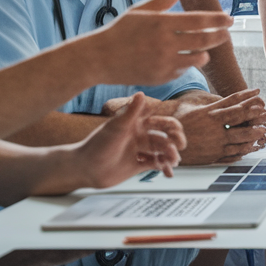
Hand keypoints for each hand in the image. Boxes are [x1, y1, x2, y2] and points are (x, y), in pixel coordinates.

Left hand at [69, 93, 183, 188]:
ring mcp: (139, 150)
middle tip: (180, 147)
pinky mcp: (138, 164)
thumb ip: (131, 112)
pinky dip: (164, 167)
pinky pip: (156, 164)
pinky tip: (168, 172)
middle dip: (175, 140)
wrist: (86, 168)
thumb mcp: (116, 127)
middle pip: (164, 136)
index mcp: (136, 124)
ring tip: (172, 162)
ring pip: (162, 151)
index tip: (176, 132)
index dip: (171, 125)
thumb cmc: (97, 144)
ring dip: (170, 155)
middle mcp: (139, 136)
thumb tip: (141, 93)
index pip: (160, 121)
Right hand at [87, 0, 233, 86]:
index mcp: (162, 23)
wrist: (99, 58)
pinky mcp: (161, 78)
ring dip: (205, 52)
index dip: (218, 19)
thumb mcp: (140, 10)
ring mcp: (164, 63)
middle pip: (204, 40)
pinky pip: (183, 71)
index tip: (230, 18)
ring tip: (206, 48)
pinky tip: (186, 59)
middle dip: (220, 36)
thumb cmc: (120, 31)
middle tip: (227, 33)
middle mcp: (166, 43)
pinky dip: (187, 64)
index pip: (199, 20)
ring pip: (197, 58)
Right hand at [173, 89, 265, 164]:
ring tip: (263, 132)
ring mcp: (215, 143)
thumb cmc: (177, 123)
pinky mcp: (213, 156)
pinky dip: (243, 151)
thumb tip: (224, 99)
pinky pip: (232, 154)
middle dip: (255, 117)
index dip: (248, 99)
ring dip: (253, 135)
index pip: (233, 104)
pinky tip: (250, 148)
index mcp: (210, 115)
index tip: (259, 93)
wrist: (165, 144)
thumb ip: (210, 104)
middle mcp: (214, 129)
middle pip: (240, 121)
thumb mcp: (192, 109)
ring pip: (239, 139)